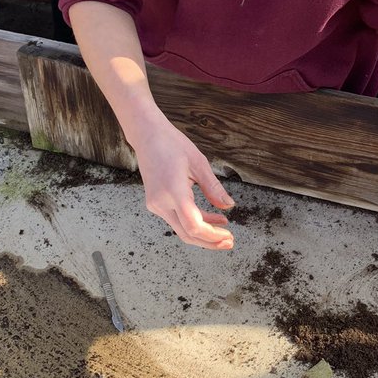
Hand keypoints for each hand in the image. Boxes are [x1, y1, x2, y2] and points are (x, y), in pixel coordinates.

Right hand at [130, 110, 235, 249]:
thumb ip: (213, 188)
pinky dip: (194, 222)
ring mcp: (156, 205)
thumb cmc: (172, 144)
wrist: (147, 136)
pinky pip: (177, 219)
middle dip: (209, 241)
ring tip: (224, 230)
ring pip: (182, 229)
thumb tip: (228, 206)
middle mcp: (161, 203)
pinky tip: (211, 218)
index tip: (228, 236)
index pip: (193, 226)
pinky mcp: (155, 203)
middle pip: (187, 234)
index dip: (212, 236)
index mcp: (173, 192)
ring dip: (203, 232)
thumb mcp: (199, 163)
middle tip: (229, 242)